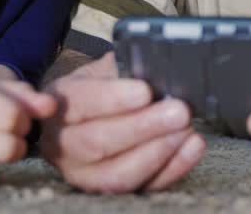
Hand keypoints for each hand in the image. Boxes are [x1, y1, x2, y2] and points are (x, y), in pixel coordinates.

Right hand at [39, 52, 204, 192]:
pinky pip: (144, 186)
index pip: (80, 103)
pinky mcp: (111, 190)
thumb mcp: (99, 72)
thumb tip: (152, 61)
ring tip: (186, 129)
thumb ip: (121, 68)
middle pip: (98, 143)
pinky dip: (174, 167)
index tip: (145, 91)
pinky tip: (192, 145)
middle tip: (178, 111)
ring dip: (158, 151)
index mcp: (59, 106)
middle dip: (144, 127)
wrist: (82, 121)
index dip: (113, 99)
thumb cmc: (95, 92)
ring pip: (119, 173)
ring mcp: (85, 174)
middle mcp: (63, 145)